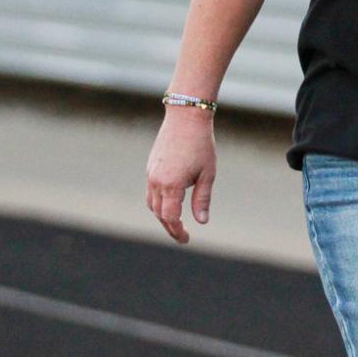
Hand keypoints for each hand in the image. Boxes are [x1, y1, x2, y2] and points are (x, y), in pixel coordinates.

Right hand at [146, 108, 217, 243]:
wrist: (185, 117)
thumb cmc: (201, 145)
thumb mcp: (207, 173)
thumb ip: (202, 199)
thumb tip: (202, 221)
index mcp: (171, 185)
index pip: (170, 217)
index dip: (178, 231)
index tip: (187, 239)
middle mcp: (156, 181)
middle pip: (159, 213)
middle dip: (170, 227)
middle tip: (183, 236)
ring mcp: (151, 174)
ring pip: (152, 203)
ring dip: (162, 215)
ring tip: (176, 222)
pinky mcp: (150, 167)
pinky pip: (151, 191)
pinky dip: (159, 201)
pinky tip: (170, 203)